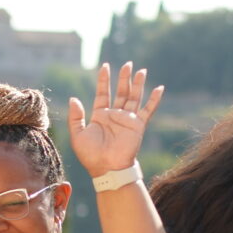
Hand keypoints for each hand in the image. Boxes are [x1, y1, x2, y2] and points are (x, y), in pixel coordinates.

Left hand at [68, 62, 165, 178]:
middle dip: (124, 78)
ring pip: (134, 97)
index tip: (105, 66)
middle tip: (128, 64)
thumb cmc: (91, 155)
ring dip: (138, 84)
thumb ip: (75, 116)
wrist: (107, 168)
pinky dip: (154, 100)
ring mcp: (127, 119)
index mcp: (100, 115)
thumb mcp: (77, 135)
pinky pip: (148, 110)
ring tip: (141, 70)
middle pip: (121, 92)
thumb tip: (73, 98)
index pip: (103, 93)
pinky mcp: (138, 125)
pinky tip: (160, 88)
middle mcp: (115, 115)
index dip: (104, 80)